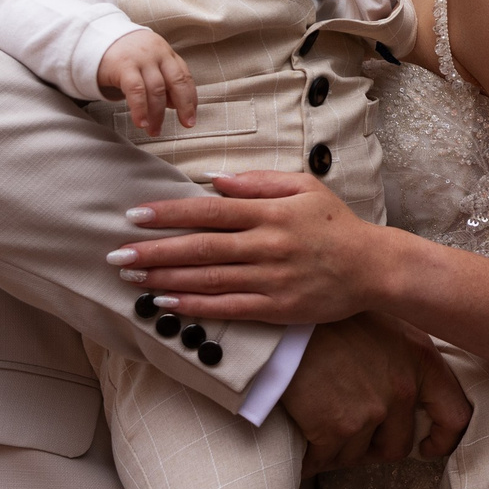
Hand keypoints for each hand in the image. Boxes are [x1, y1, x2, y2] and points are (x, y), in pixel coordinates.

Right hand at [97, 28, 195, 134]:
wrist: (95, 39)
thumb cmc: (126, 57)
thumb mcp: (149, 64)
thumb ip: (164, 81)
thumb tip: (176, 105)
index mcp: (166, 53)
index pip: (185, 76)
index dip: (191, 98)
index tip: (191, 117)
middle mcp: (157, 53)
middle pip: (177, 81)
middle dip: (184, 106)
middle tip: (186, 124)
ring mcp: (141, 59)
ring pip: (156, 89)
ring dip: (158, 114)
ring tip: (154, 131)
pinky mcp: (123, 66)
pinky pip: (136, 91)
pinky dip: (141, 110)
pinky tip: (141, 123)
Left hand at [110, 170, 392, 323]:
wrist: (373, 267)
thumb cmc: (335, 224)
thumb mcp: (303, 187)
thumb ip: (258, 181)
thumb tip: (214, 180)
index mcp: (269, 212)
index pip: (208, 210)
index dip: (168, 213)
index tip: (134, 216)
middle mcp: (266, 245)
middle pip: (200, 248)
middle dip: (154, 252)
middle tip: (116, 255)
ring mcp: (270, 279)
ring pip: (208, 280)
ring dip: (165, 280)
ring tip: (132, 279)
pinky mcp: (276, 308)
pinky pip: (228, 308)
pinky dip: (195, 307)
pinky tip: (167, 305)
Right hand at [280, 313, 471, 473]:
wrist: (283, 320)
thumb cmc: (330, 317)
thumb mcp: (384, 323)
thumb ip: (404, 356)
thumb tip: (412, 390)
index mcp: (421, 361)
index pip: (455, 416)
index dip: (441, 438)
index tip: (427, 446)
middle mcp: (402, 388)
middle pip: (398, 446)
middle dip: (374, 445)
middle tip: (349, 429)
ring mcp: (370, 411)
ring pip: (357, 455)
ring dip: (339, 449)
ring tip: (317, 422)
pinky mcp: (337, 428)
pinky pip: (325, 460)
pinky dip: (311, 457)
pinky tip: (300, 441)